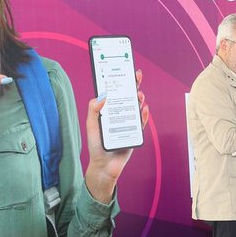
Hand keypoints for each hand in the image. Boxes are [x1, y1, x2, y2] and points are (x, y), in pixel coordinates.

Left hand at [84, 69, 149, 203]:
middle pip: (127, 97)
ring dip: (139, 99)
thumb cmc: (96, 147)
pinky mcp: (135, 133)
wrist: (105, 166)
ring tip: (138, 94)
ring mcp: (128, 123)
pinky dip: (143, 115)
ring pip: (136, 107)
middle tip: (136, 75)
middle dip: (133, 85)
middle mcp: (119, 114)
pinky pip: (141, 122)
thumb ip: (93, 110)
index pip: (114, 93)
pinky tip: (143, 109)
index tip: (122, 70)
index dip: (118, 82)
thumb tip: (101, 96)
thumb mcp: (91, 126)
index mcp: (108, 111)